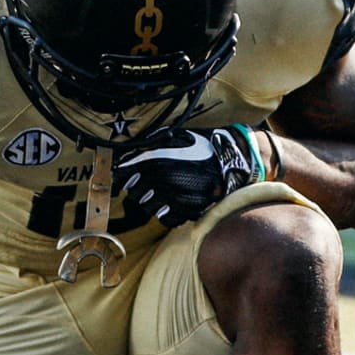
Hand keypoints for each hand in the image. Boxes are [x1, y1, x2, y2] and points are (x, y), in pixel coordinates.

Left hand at [114, 126, 261, 227]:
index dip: (122, 174)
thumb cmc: (203, 145)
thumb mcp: (176, 136)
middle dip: (136, 188)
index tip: (122, 175)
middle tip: (142, 184)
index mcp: (158, 161)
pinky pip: (166, 219)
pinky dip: (165, 213)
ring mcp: (177, 197)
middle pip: (135, 193)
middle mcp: (165, 181)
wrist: (231, 159)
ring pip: (148, 207)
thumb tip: (128, 152)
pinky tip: (169, 205)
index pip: (126, 172)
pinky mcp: (188, 210)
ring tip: (157, 194)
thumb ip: (151, 144)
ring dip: (149, 201)